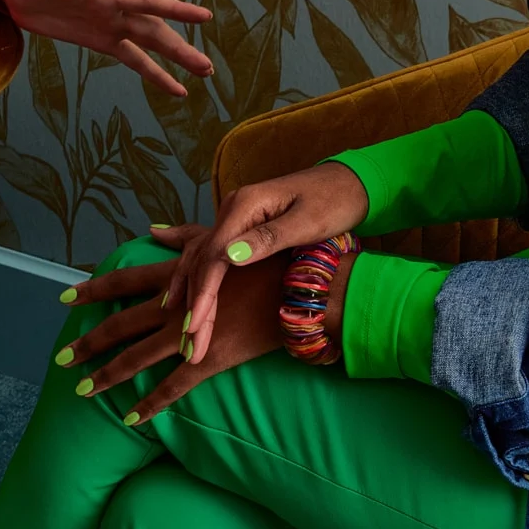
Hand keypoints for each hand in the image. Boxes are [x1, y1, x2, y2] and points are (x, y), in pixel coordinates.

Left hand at [0, 0, 211, 94]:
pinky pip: (134, 60)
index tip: (203, 17)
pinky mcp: (102, 42)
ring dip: (176, 61)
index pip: (148, 2)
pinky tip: (174, 88)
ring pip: (152, 46)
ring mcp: (112, 27)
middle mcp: (116, 10)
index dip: (176, 10)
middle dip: (182, 48)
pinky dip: (154, 74)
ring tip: (203, 75)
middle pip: (157, 30)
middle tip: (207, 67)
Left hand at [59, 230, 351, 424]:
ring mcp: (189, 335)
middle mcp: (174, 306)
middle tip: (61, 358)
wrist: (301, 286)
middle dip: (88, 343)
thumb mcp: (222, 239)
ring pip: (137, 358)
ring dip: (107, 375)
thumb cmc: (267, 258)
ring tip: (80, 391)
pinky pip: (173, 387)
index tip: (64, 297)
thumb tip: (152, 229)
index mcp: (176, 276)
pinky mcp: (208, 360)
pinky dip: (150, 404)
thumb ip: (185, 237)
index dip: (92, 290)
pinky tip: (130, 419)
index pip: (123, 281)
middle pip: (119, 325)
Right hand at [182, 162, 367, 360]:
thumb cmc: (335, 201)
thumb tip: (229, 256)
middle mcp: (232, 209)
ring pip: (202, 261)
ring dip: (192, 297)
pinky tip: (178, 298)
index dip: (203, 295)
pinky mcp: (241, 226)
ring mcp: (234, 217)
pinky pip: (212, 257)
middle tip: (191, 346)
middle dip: (196, 305)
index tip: (195, 327)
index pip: (214, 256)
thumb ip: (268, 239)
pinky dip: (197, 281)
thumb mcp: (308, 222)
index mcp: (245, 205)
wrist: (349, 182)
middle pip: (203, 262)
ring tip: (184, 334)